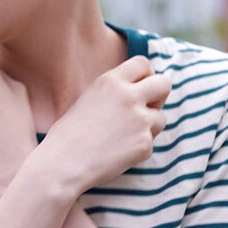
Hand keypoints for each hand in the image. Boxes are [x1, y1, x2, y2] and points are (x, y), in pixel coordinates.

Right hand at [45, 55, 170, 195]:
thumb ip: (113, 92)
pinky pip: (150, 142)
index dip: (145, 75)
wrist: (63, 163)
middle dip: (159, 96)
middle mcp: (129, 96)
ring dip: (148, 126)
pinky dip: (138, 148)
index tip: (140, 87)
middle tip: (146, 108)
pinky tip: (118, 152)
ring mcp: (140, 120)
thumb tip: (135, 91)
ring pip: (160, 118)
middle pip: (164, 84)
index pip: (143, 63)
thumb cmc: (68, 134)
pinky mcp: (144, 144)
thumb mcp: (87, 98)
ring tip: (122, 136)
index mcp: (111, 81)